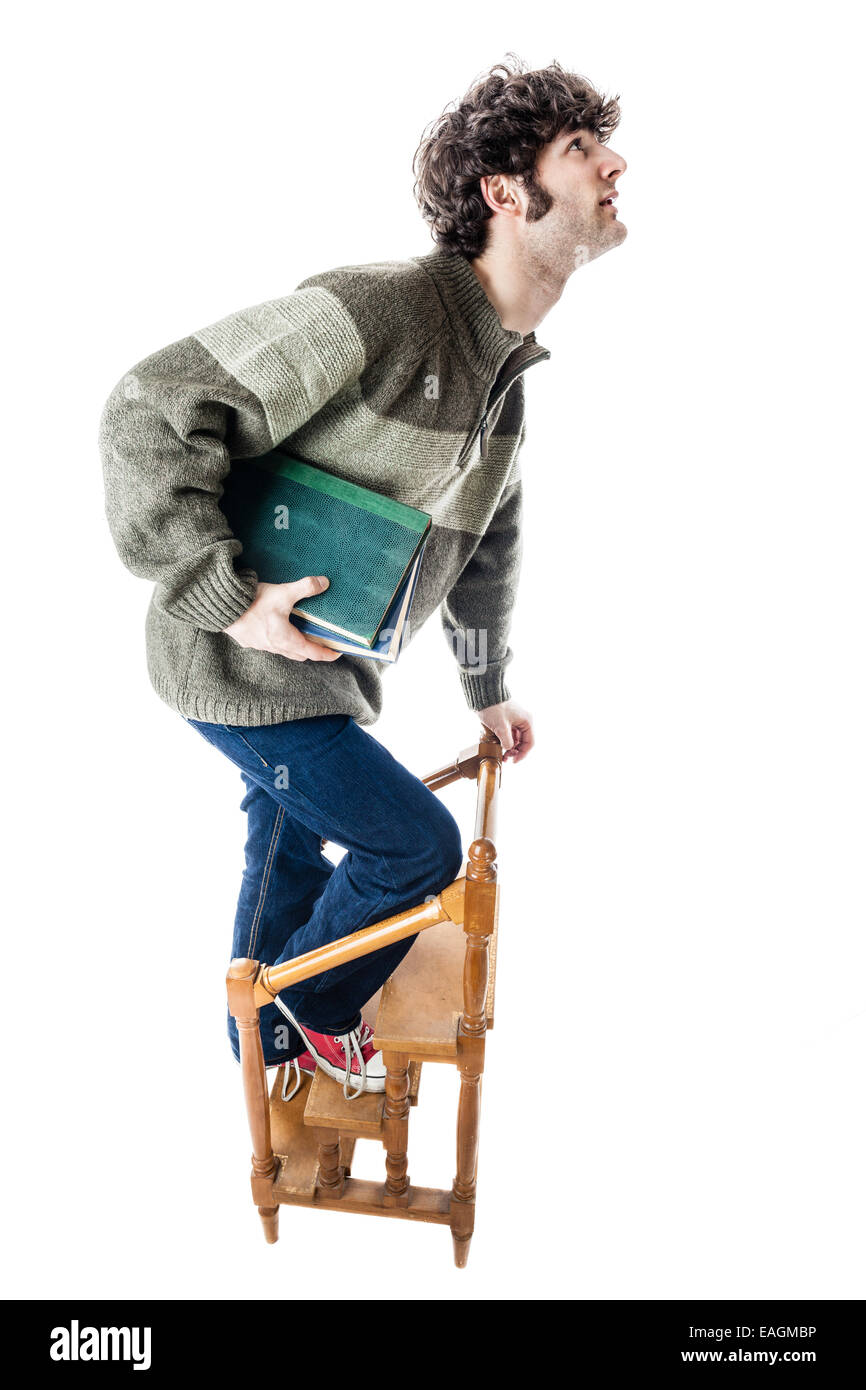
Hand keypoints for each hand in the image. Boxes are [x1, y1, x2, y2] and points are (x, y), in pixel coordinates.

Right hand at [222, 576, 342, 661]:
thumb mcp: (283, 593)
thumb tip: (324, 583)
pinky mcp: (249, 641)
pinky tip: (276, 627)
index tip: (337, 652)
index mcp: (286, 639)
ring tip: (300, 633)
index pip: (313, 652)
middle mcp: (274, 646)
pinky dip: (278, 640)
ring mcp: (260, 645)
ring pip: (283, 651)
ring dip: (294, 645)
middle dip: (312, 650)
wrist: (222, 607)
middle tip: (321, 641)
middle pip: (299, 654)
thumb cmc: (252, 603)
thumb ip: (305, 587)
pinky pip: (269, 645)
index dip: (327, 654)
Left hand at [477, 699, 533, 762]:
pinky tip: (499, 746)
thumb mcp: (501, 728)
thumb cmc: (493, 707)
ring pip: (516, 738)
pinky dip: (506, 741)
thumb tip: (509, 749)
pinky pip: (509, 734)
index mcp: (526, 721)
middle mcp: (523, 720)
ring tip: (502, 754)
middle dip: (516, 751)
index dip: (523, 754)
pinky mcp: (507, 720)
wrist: (483, 693)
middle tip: (506, 758)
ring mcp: (515, 720)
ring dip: (510, 747)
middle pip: (523, 741)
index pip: (530, 743)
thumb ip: (507, 742)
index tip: (514, 761)